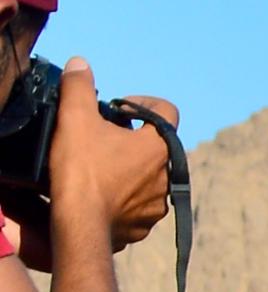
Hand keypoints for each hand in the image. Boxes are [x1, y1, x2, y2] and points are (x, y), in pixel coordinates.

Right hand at [45, 66, 174, 250]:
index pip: (168, 110)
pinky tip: (101, 193)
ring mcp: (157, 206)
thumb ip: (79, 86)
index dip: (144, 102)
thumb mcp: (75, 117)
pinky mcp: (143, 228)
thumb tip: (80, 64)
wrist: (79, 226)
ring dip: (130, 169)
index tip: (120, 108)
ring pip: (148, 178)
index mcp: (159, 146)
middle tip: (104, 136)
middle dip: (133, 137)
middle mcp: (166, 177)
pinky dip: (124, 197)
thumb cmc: (81, 170)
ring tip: (101, 167)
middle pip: (156, 145)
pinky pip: (138, 205)